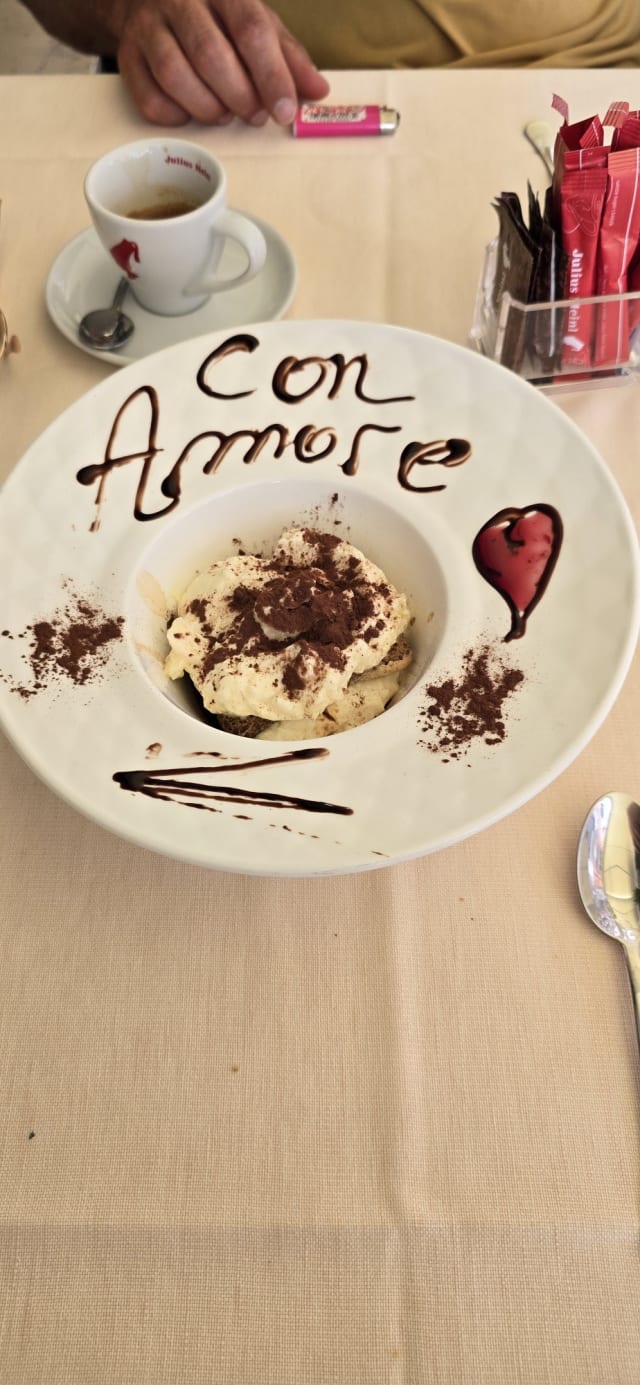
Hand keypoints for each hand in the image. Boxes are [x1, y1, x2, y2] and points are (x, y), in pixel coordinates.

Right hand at [114, 0, 329, 125]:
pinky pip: (149, 98)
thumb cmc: (214, 17)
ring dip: (206, 108)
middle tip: (254, 116)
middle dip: (239, 96)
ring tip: (224, 115)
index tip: (284, 110)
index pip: (250, 29)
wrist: (148, 1)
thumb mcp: (256, 23)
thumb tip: (317, 91)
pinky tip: (191, 113)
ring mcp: (148, 27)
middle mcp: (181, 0)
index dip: (271, 75)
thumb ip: (287, 56)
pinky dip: (175, 116)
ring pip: (175, 75)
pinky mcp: (128, 56)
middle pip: (210, 54)